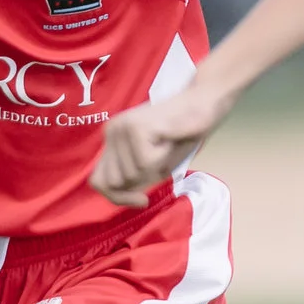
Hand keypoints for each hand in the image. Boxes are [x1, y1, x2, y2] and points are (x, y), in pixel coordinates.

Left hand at [94, 84, 228, 206]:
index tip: (143, 201)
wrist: (204, 103)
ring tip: (167, 145)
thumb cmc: (183, 135)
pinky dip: (164, 158)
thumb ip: (134, 178)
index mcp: (112, 140)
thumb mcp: (154, 165)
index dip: (118, 198)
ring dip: (157, 168)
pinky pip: (146, 163)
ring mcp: (121, 128)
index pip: (99, 181)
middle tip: (162, 162)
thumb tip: (120, 197)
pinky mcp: (135, 128)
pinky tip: (170, 140)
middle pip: (114, 182)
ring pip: (132, 175)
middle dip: (141, 183)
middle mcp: (111, 132)